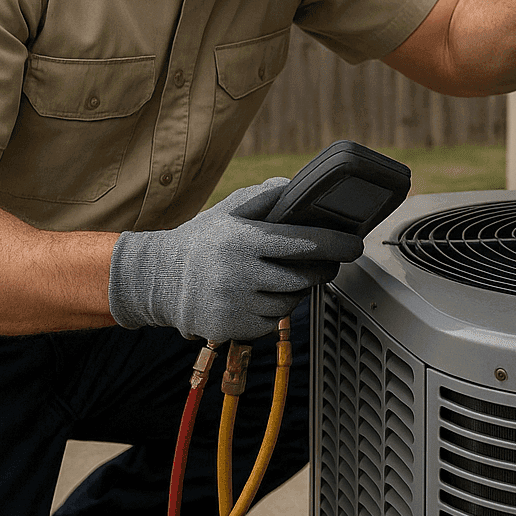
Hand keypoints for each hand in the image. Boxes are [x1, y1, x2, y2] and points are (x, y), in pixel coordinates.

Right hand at [108, 178, 362, 341]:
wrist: (160, 279)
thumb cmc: (203, 240)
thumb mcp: (229, 210)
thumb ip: (264, 197)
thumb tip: (298, 187)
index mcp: (243, 240)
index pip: (303, 243)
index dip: (335, 244)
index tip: (355, 244)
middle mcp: (239, 274)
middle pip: (302, 276)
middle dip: (321, 269)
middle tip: (327, 262)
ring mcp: (236, 304)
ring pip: (289, 302)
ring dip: (295, 290)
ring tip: (280, 276)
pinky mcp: (233, 328)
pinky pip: (272, 321)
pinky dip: (274, 309)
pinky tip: (260, 295)